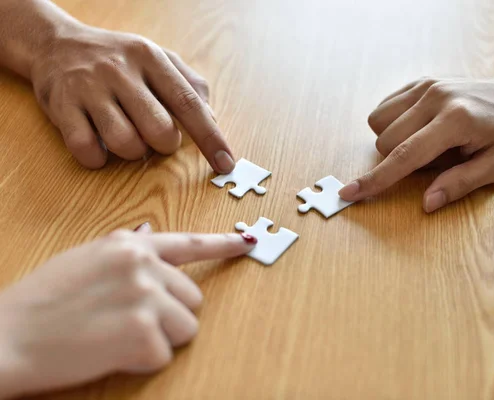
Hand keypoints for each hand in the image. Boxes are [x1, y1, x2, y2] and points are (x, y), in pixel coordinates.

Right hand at [0, 226, 255, 398]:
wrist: (7, 336)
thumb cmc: (41, 301)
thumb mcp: (84, 259)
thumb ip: (124, 248)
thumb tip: (150, 233)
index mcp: (130, 245)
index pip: (189, 243)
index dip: (223, 245)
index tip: (247, 243)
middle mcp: (143, 265)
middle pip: (192, 298)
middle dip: (169, 314)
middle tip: (127, 321)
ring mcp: (144, 297)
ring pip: (186, 327)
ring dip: (160, 338)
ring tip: (117, 336)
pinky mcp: (142, 333)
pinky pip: (164, 355)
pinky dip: (141, 361)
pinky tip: (108, 353)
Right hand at [30, 23, 233, 171]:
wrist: (55, 44)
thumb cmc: (119, 59)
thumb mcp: (158, 58)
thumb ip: (189, 85)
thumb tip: (212, 119)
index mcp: (151, 58)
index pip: (189, 104)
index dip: (211, 138)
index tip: (226, 163)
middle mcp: (120, 71)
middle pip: (160, 130)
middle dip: (165, 145)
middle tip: (156, 136)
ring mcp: (88, 88)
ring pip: (126, 144)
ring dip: (133, 152)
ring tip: (126, 136)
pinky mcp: (61, 106)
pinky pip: (87, 150)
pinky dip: (98, 158)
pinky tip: (99, 145)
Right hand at [339, 70, 493, 211]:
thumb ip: (459, 184)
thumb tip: (427, 204)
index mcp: (455, 121)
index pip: (405, 156)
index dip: (376, 180)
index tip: (349, 194)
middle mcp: (435, 98)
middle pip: (386, 141)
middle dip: (397, 160)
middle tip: (435, 160)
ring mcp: (425, 86)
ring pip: (378, 122)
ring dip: (391, 141)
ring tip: (424, 143)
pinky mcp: (420, 82)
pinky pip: (384, 108)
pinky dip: (391, 124)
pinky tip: (417, 128)